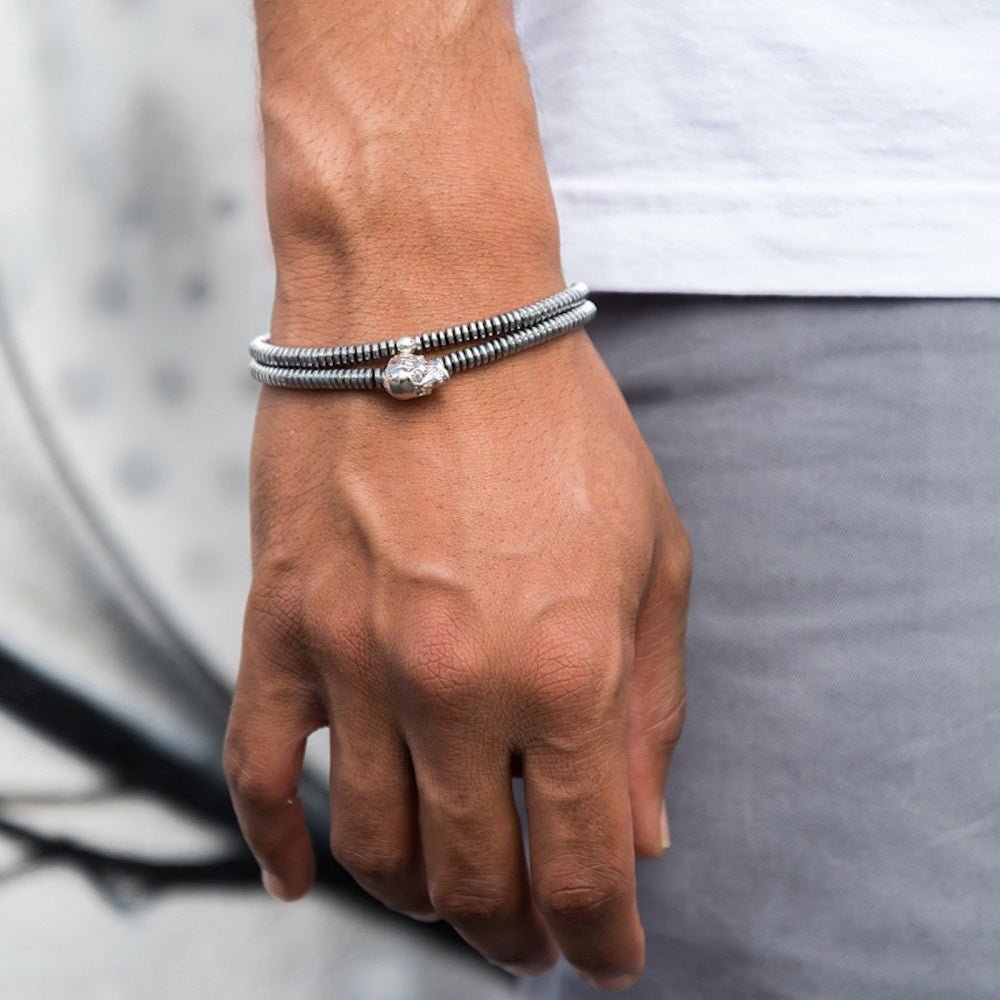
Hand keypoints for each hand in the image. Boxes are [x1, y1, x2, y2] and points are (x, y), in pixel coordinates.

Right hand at [223, 319, 691, 989]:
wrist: (433, 306)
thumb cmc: (558, 422)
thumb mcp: (652, 555)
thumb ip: (653, 707)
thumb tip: (643, 836)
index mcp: (570, 669)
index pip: (585, 868)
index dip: (601, 940)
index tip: (605, 960)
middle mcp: (458, 683)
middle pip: (475, 880)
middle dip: (511, 931)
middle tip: (528, 935)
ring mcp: (354, 658)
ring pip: (371, 847)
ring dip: (416, 896)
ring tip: (448, 892)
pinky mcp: (280, 622)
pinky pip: (255, 771)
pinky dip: (275, 845)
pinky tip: (302, 876)